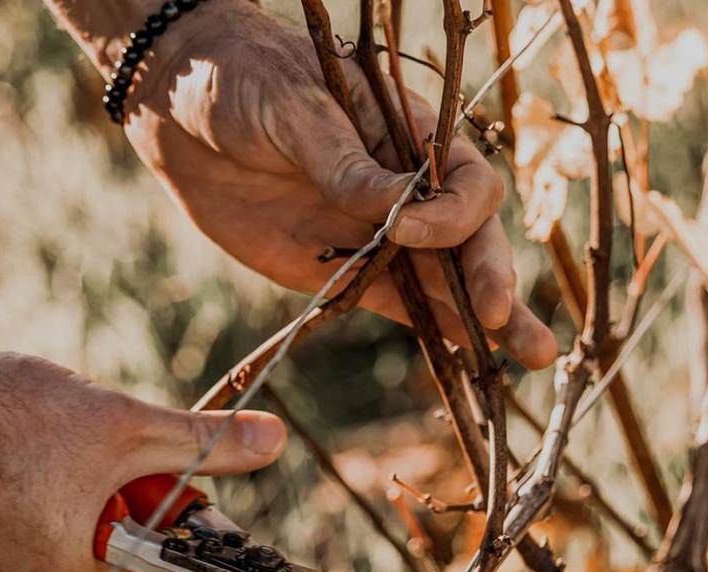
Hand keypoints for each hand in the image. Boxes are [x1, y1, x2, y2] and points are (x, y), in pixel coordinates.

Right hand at [0, 350, 286, 571]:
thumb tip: (275, 442)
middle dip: (95, 493)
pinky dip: (8, 493)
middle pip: (91, 543)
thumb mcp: (129, 426)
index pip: (139, 555)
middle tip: (78, 446)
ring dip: (52, 490)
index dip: (143, 502)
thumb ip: (205, 444)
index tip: (127, 465)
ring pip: (42, 531)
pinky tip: (0, 454)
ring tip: (34, 445)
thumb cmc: (19, 414)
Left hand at [120, 1, 556, 368]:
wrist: (179, 106)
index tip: (405, 231)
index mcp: (408, 133)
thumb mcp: (295, 106)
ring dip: (481, 317)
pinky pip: (394, 300)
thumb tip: (399, 211)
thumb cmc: (245, 79)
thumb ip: (345, 161)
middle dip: (491, 277)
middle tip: (505, 320)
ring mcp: (376, 232)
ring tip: (528, 357)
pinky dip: (429, 327)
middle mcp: (405, 188)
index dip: (451, 214)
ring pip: (442, 277)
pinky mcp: (342, 266)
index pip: (464, 181)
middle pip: (468, 236)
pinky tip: (464, 355)